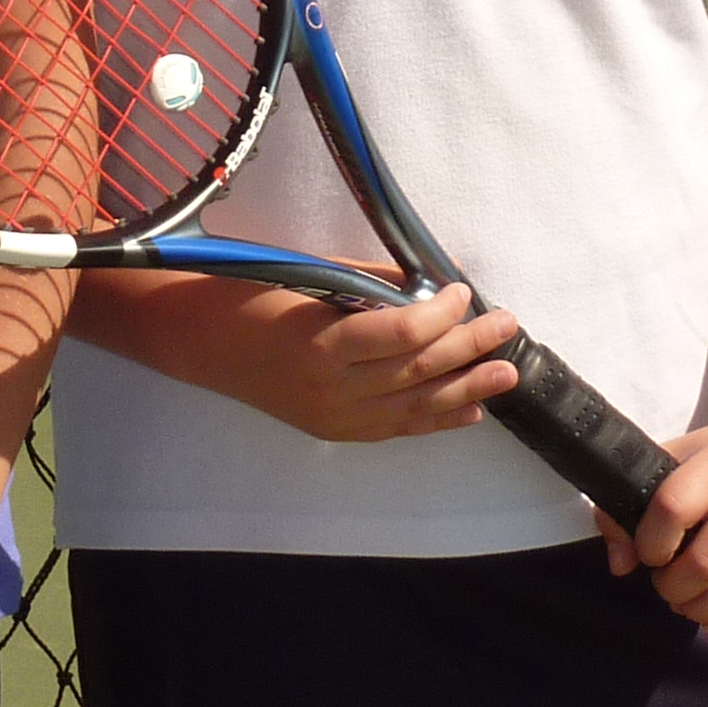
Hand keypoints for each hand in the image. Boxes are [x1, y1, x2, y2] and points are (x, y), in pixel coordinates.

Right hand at [212, 280, 525, 444]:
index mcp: (322, 344)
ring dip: (467, 388)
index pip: (402, 333)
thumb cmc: (251, 295)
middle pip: (418, 369)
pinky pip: (398, 428)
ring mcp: (336, 417)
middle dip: (469, 346)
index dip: (441, 313)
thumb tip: (433, 280)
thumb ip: (372, 282)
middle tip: (505, 324)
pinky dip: (437, 419)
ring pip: (416, 405)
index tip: (463, 290)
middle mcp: (333, 389)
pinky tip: (471, 411)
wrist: (202, 344)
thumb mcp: (309, 275)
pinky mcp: (336, 431)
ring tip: (506, 373)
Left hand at [594, 390, 707, 643]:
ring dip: (700, 611)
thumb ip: (630, 505)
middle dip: (672, 587)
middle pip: (706, 562)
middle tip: (665, 583)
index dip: (649, 542)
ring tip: (685, 603)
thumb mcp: (670, 460)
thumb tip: (621, 565)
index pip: (673, 509)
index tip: (647, 553)